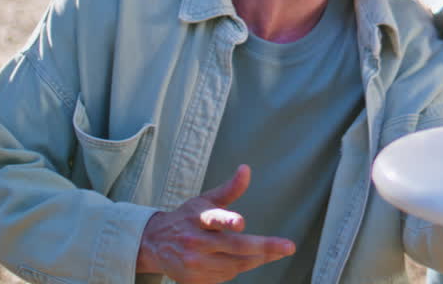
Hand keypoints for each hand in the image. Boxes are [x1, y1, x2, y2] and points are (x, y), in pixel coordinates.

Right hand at [135, 165, 294, 282]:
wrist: (154, 243)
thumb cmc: (187, 218)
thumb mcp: (205, 200)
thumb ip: (230, 189)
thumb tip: (246, 169)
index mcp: (199, 218)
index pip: (215, 219)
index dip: (227, 221)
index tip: (240, 223)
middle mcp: (195, 241)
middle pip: (234, 246)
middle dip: (264, 247)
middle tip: (288, 247)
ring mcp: (194, 262)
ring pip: (235, 264)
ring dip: (256, 258)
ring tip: (272, 252)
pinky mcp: (194, 279)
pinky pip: (226, 276)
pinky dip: (238, 268)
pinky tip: (246, 260)